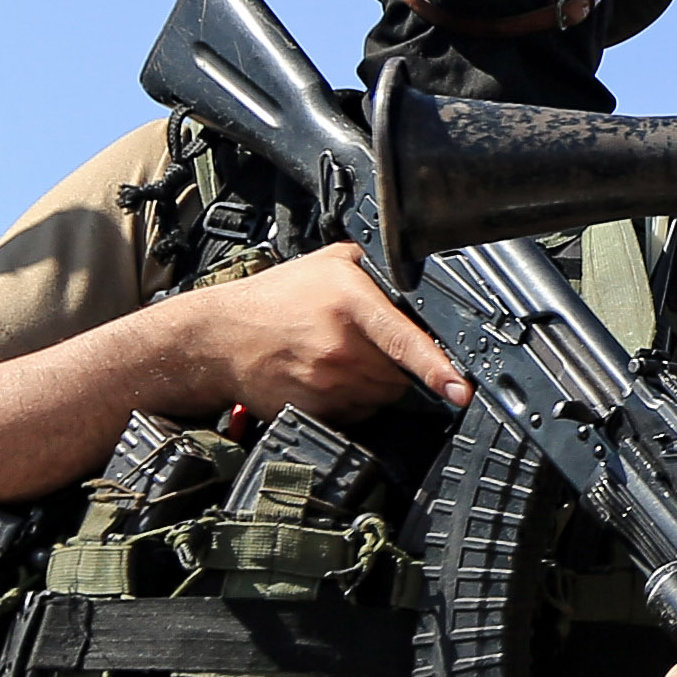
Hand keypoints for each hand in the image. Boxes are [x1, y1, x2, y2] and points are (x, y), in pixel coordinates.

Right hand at [133, 247, 470, 426]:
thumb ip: (375, 266)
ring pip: (382, 397)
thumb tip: (417, 275)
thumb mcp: (327, 262)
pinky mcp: (315, 410)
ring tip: (341, 357)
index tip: (459, 389)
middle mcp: (340, 347)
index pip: (405, 342)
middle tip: (366, 344)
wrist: (217, 338)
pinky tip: (328, 377)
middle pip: (400, 375)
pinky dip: (353, 400)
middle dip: (396, 364)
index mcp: (349, 304)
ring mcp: (326, 384)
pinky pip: (357, 414)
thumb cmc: (272, 298)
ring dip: (375, 383)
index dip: (437, 369)